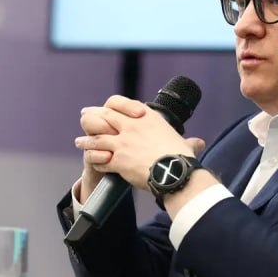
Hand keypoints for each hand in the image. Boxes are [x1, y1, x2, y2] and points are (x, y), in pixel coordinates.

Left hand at [75, 94, 205, 192]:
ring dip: (86, 141)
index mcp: (146, 117)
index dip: (109, 107)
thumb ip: (187, 142)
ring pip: (96, 138)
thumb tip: (198, 144)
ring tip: (80, 142)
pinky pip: (100, 160)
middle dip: (91, 117)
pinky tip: (94, 163)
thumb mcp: (184, 143)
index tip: (105, 109)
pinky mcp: (118, 160)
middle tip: (84, 117)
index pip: (119, 104)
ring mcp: (122, 143)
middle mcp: (131, 126)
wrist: (176, 172)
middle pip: (103, 117)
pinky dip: (95, 161)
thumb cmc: (182, 157)